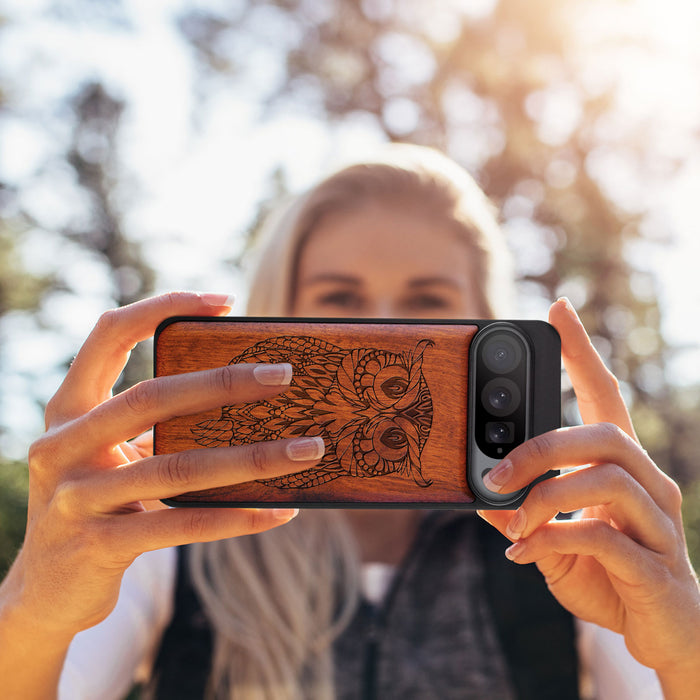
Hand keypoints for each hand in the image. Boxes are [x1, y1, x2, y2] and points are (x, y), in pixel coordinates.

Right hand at [3, 292, 323, 639]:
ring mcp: (76, 498)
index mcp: (68, 409)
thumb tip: (247, 399)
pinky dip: (237, 517)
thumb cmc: (98, 504)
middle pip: (151, 397)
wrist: (46, 591)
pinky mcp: (99, 546)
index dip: (162, 307)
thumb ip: (154, 426)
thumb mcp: (112, 455)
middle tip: (285, 374)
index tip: (224, 301)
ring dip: (253, 458)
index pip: (109, 334)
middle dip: (224, 383)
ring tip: (308, 449)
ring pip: (177, 467)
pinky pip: (183, 524)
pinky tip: (280, 511)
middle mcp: (62, 445)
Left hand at [478, 298, 699, 690]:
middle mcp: (649, 484)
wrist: (663, 635)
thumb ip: (523, 515)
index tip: (557, 309)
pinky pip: (604, 537)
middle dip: (542, 447)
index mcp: (622, 468)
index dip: (582, 352)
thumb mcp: (554, 540)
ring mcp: (659, 523)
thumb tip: (481, 495)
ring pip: (606, 479)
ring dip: (545, 497)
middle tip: (495, 473)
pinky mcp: (656, 566)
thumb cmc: (609, 577)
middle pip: (604, 434)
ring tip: (512, 522)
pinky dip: (553, 540)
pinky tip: (524, 554)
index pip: (605, 395)